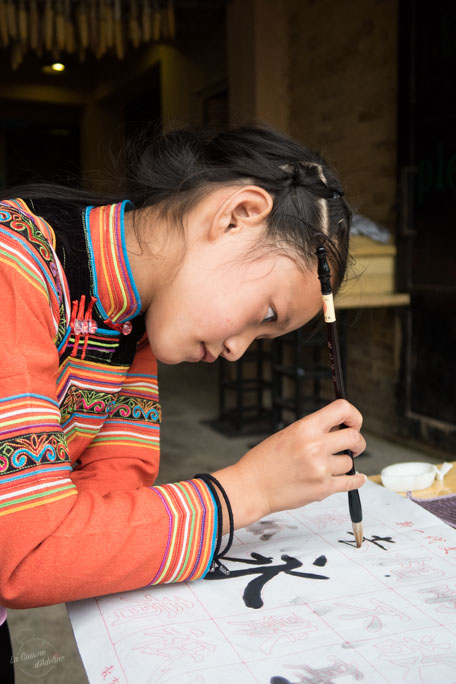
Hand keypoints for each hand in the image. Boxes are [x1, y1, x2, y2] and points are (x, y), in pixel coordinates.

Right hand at [213, 399, 366, 530]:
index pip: (342, 409)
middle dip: (357, 441)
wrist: (252, 487)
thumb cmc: (264, 461)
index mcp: (305, 427)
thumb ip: (314, 430)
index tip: (353, 422)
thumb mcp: (288, 434)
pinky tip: (355, 477)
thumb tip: (340, 428)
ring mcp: (320, 468)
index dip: (353, 415)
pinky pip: (351, 482)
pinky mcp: (323, 489)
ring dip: (344, 464)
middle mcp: (315, 446)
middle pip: (354, 437)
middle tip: (354, 446)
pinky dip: (355, 480)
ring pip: (350, 462)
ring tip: (330, 466)